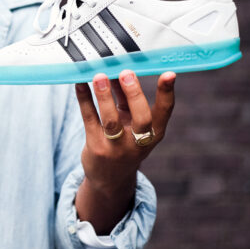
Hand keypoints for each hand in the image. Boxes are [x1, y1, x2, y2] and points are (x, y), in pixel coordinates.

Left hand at [73, 70, 175, 232]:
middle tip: (126, 73)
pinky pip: (89, 120)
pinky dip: (84, 100)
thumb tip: (116, 69)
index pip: (164, 112)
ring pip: (111, 120)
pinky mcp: (96, 148)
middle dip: (134, 94)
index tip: (169, 74)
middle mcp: (138, 143)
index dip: (167, 93)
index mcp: (154, 134)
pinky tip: (80, 84)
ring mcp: (116, 148)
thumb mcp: (132, 124)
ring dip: (104, 96)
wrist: (110, 179)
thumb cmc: (125, 142)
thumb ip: (126, 98)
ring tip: (99, 76)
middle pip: (141, 119)